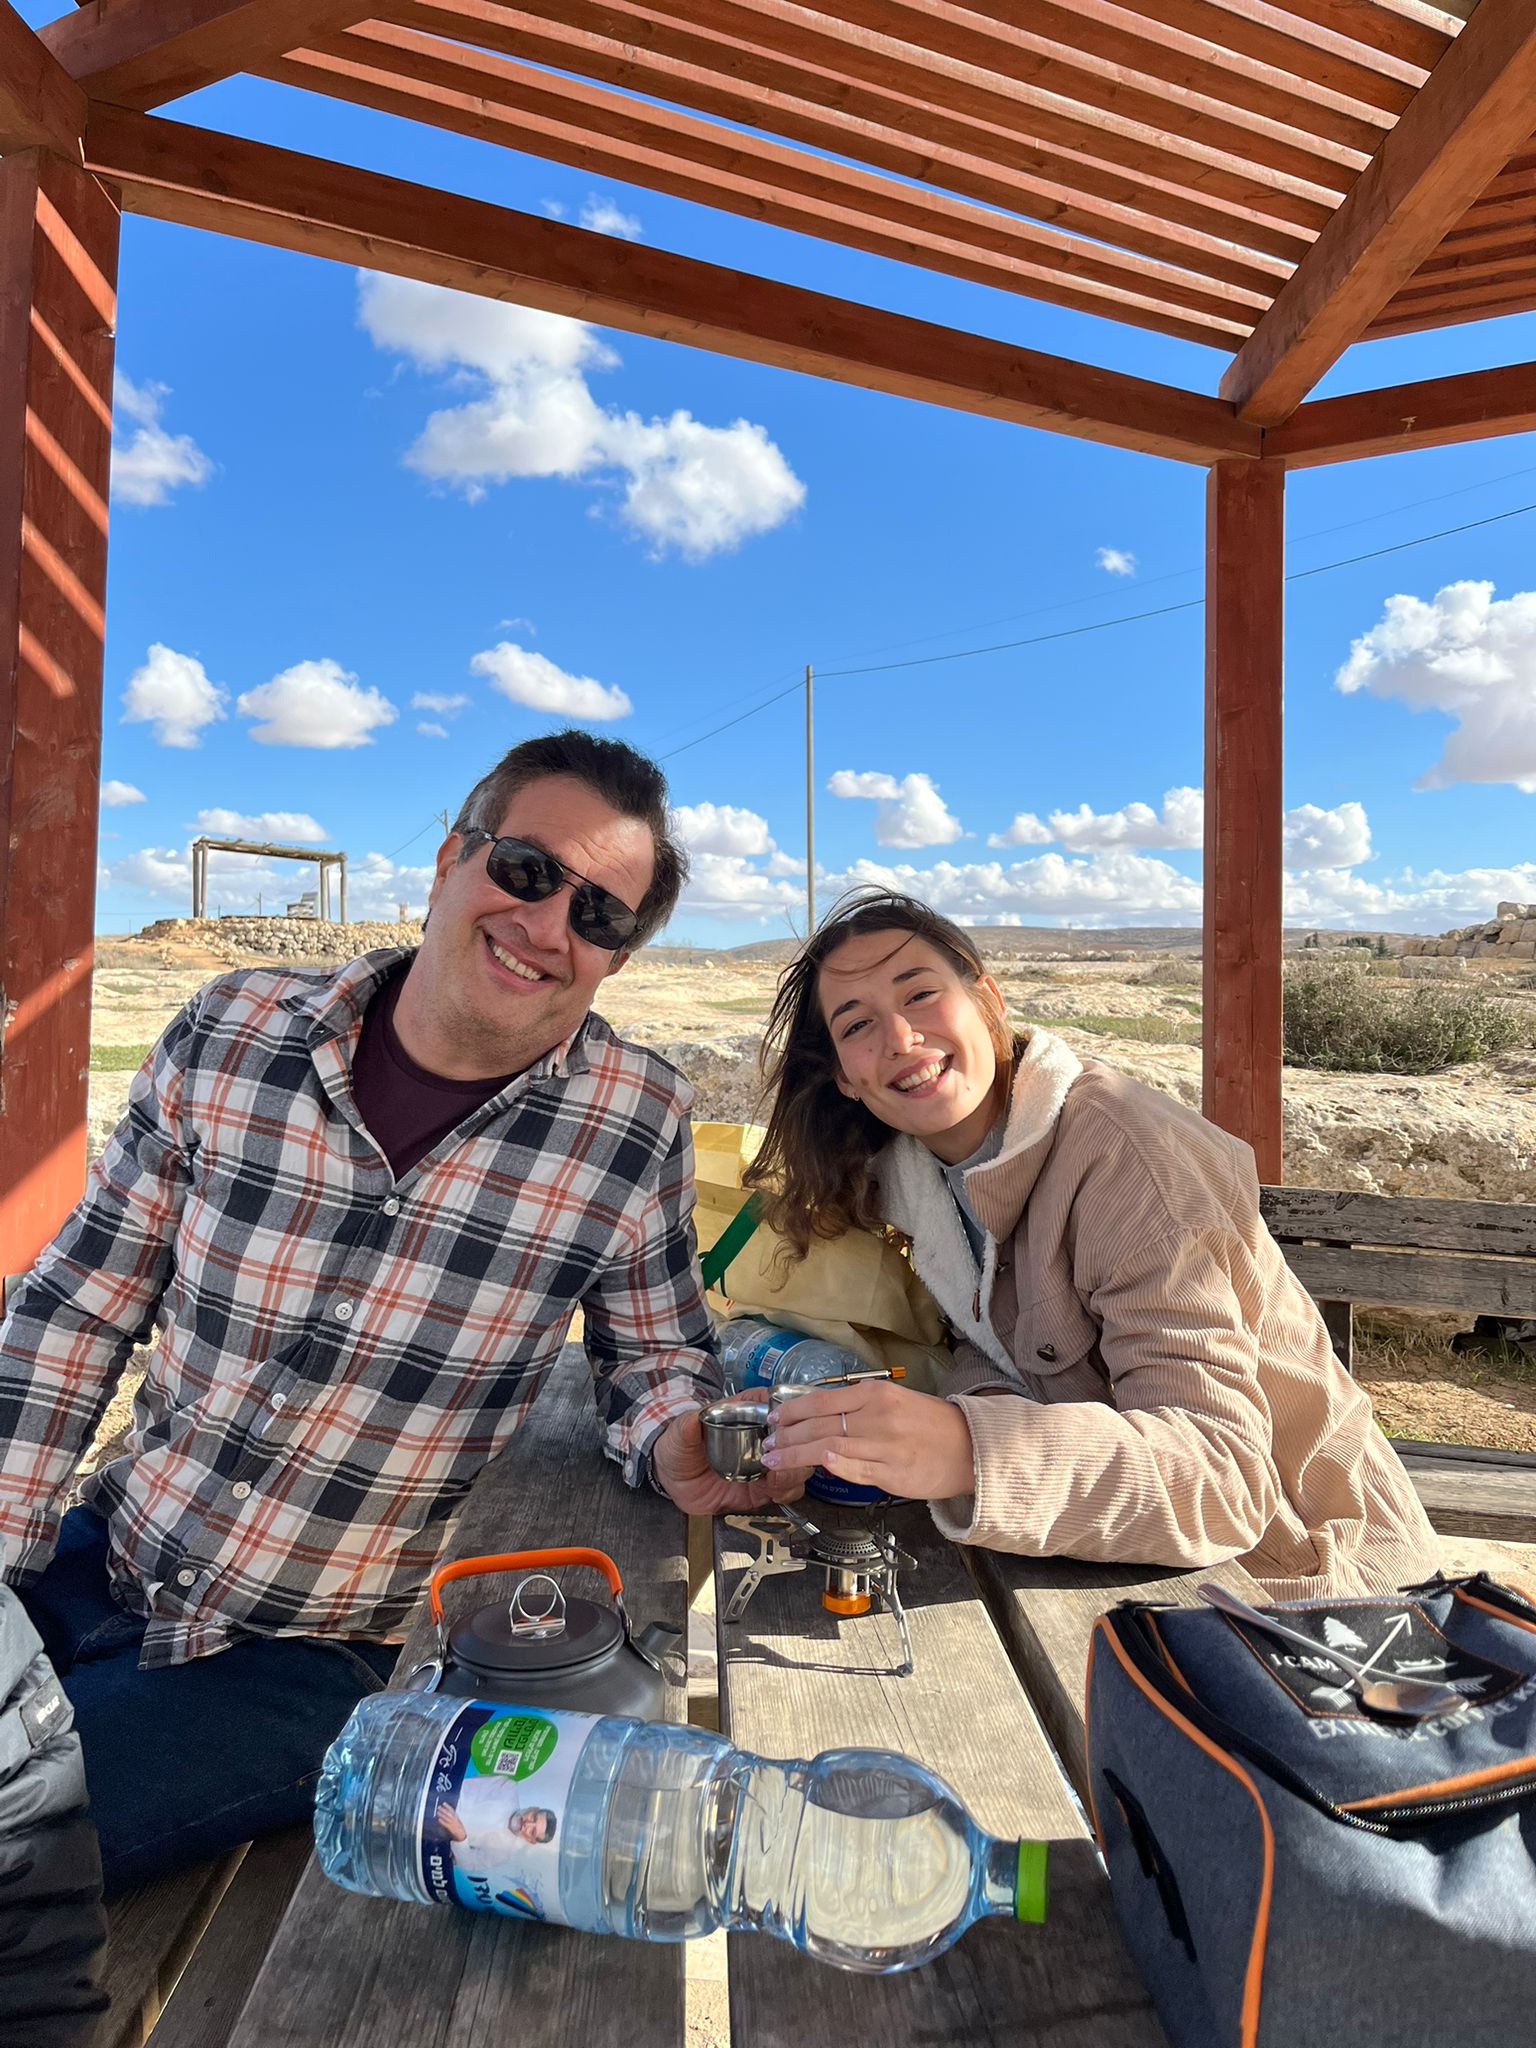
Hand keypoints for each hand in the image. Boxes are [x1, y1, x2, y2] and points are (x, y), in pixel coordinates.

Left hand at [436, 1803, 465, 1840]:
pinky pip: (445, 1824)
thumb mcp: (457, 1820)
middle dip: (443, 1810)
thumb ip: (452, 1817)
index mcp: (456, 1817)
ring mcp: (452, 1823)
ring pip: (446, 1818)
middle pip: (448, 1813)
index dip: (447, 1806)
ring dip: (442, 1815)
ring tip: (437, 1812)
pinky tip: (439, 1819)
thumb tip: (446, 1813)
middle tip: (438, 1807)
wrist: (462, 1834)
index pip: (452, 1810)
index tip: (444, 1803)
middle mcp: (455, 1819)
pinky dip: (442, 1821)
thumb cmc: (458, 1827)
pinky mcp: (450, 1828)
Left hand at [652, 1410, 805, 1516]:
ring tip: (777, 1475)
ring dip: (794, 1469)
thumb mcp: (679, 1435)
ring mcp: (766, 1464)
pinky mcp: (764, 1489)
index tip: (783, 1419)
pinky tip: (773, 1491)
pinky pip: (788, 1490)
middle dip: (796, 1444)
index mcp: (744, 1414)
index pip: (773, 1402)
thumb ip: (686, 1428)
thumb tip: (692, 1420)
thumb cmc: (680, 1447)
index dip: (785, 1409)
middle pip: (795, 1434)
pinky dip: (787, 1490)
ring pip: (797, 1462)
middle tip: (781, 1453)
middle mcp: (761, 1437)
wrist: (674, 1482)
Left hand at [761, 1379, 975, 1502]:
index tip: (773, 1418)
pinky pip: (854, 1469)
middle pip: (819, 1424)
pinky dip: (832, 1466)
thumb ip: (860, 1406)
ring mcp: (884, 1445)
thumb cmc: (930, 1424)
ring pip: (829, 1447)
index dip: (792, 1410)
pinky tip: (814, 1466)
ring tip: (774, 1460)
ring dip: (796, 1454)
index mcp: (876, 1394)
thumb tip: (820, 1414)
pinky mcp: (892, 1473)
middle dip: (786, 1435)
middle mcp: (877, 1416)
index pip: (822, 1400)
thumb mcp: (895, 1400)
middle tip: (766, 1443)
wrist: (970, 1446)